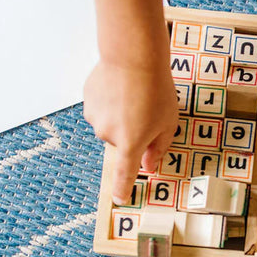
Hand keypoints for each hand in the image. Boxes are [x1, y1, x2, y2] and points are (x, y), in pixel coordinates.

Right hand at [83, 57, 178, 204]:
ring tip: (135, 94)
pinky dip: (111, 101)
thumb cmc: (156, 89)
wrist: (133, 57)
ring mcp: (94, 117)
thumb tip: (149, 166)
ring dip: (121, 115)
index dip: (123, 188)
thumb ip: (158, 147)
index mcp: (130, 143)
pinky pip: (101, 107)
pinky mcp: (87, 100)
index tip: (120, 199)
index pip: (125, 173)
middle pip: (122, 141)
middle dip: (134, 131)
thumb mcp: (169, 122)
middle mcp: (108, 134)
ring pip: (110, 124)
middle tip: (147, 110)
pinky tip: (121, 86)